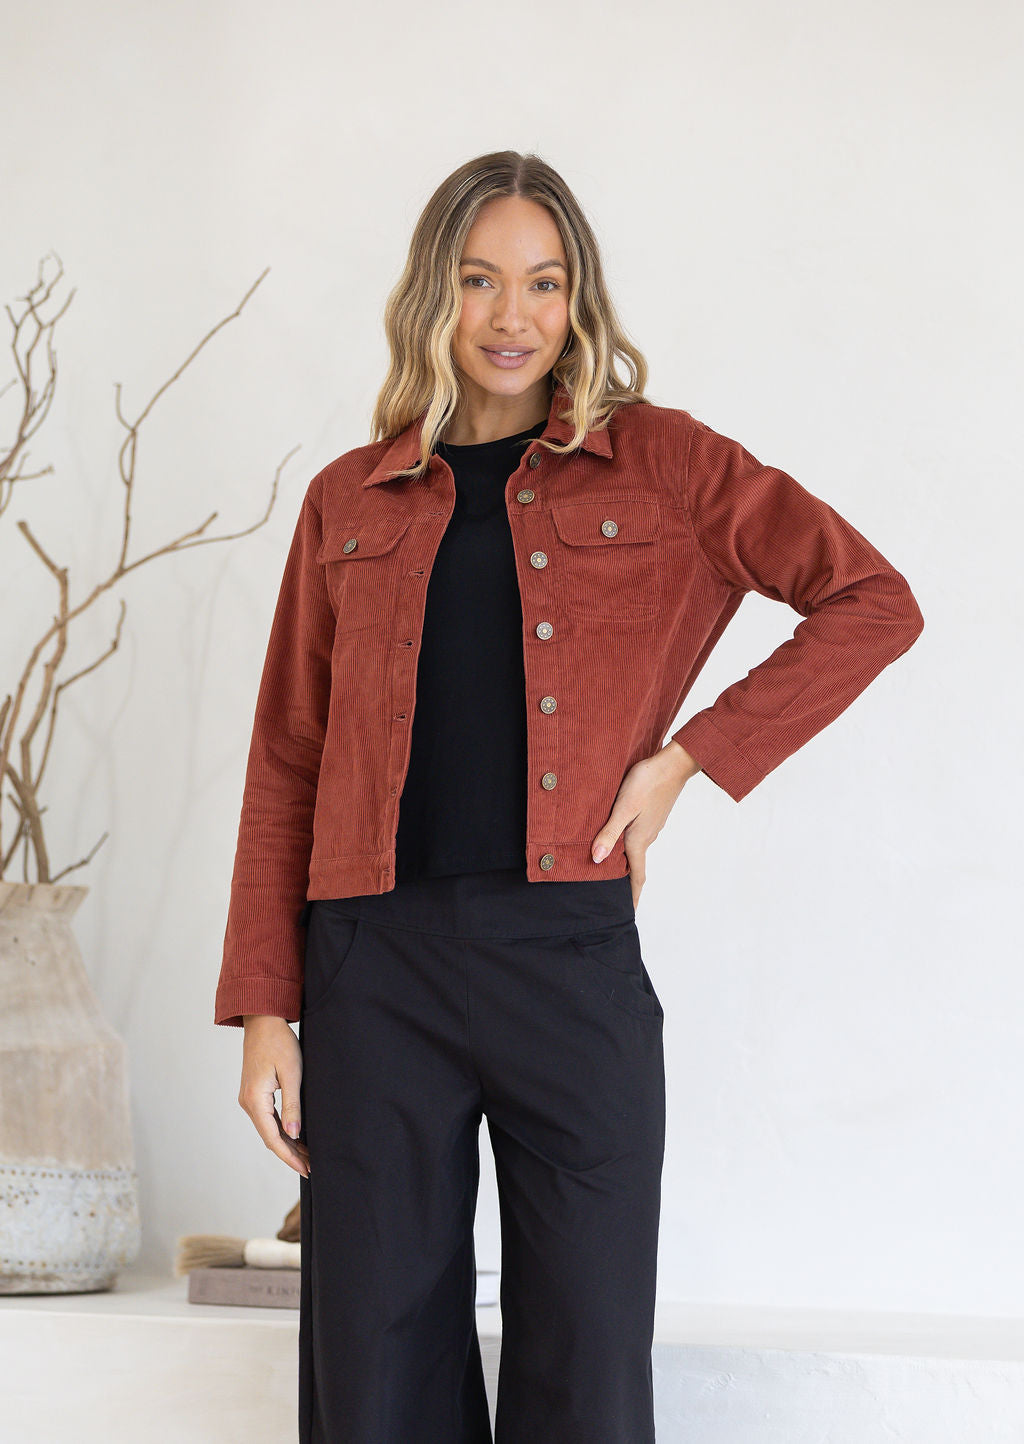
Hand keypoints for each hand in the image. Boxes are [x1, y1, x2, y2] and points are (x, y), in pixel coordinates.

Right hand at [239, 1015, 310, 1178]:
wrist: (263, 1021)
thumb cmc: (279, 1042)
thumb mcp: (291, 1073)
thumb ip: (292, 1106)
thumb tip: (293, 1135)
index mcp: (255, 1100)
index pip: (273, 1139)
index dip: (290, 1157)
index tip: (307, 1169)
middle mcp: (248, 1103)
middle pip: (270, 1138)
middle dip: (290, 1154)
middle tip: (312, 1167)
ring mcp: (249, 1099)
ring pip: (269, 1130)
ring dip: (287, 1144)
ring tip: (308, 1156)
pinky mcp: (254, 1094)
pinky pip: (268, 1119)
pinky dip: (282, 1131)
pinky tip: (296, 1137)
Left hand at [591, 739, 700, 909]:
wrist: (673, 763)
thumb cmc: (647, 782)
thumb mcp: (624, 807)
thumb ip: (610, 832)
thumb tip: (597, 859)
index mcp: (639, 839)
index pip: (637, 876)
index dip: (633, 895)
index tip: (630, 913)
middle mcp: (647, 836)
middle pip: (636, 866)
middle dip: (627, 883)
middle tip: (615, 896)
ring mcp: (651, 826)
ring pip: (636, 850)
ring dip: (627, 863)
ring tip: (613, 871)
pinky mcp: (652, 814)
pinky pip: (638, 836)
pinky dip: (629, 846)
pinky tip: (620, 839)